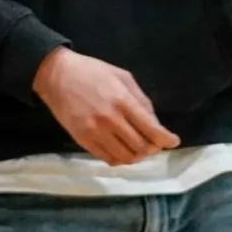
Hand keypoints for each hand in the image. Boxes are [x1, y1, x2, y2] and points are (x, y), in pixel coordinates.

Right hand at [32, 47, 180, 165]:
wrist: (57, 76)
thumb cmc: (93, 72)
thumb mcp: (123, 76)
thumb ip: (141, 99)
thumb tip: (154, 122)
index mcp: (123, 101)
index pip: (151, 129)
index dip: (166, 139)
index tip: (174, 142)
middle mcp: (110, 119)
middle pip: (140, 146)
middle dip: (153, 148)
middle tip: (156, 145)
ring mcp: (95, 132)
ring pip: (125, 156)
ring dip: (137, 156)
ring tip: (140, 150)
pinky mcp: (82, 140)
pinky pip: (106, 158)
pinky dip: (119, 159)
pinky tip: (123, 152)